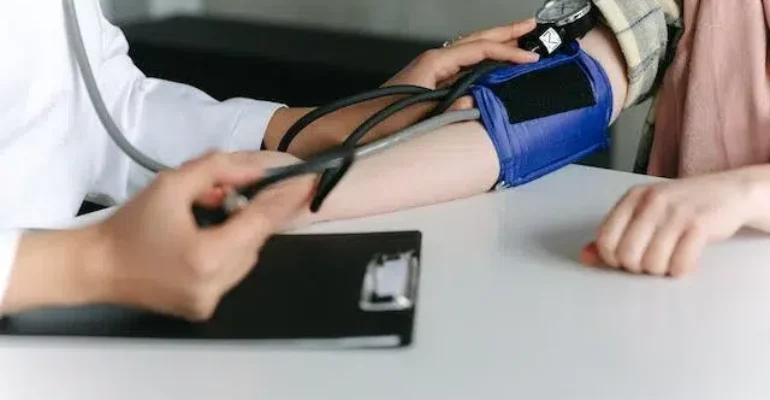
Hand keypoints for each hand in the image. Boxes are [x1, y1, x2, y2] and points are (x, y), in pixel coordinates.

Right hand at [93, 151, 314, 320]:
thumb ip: (219, 170)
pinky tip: (204, 241)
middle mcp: (215, 285)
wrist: (96, 267)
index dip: (284, 199)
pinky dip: (228, 253)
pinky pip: (232, 273)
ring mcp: (210, 301)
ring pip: (247, 258)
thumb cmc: (129, 226)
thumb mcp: (172, 185)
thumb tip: (258, 167)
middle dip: (251, 213)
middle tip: (231, 196)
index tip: (305, 180)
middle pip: (256, 240)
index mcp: (207, 256)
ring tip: (208, 219)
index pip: (261, 223)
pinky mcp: (204, 308)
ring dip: (240, 234)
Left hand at [385, 19, 539, 108]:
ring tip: (519, 39)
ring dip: (496, 44)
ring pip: (472, 50)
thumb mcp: (421, 114)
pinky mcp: (432, 81)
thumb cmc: (383, 118)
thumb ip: (451, 107)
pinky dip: (484, 60)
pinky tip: (494, 64)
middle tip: (531, 26)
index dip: (508, 52)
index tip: (531, 57)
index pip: (480, 50)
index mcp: (435, 62)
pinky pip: (465, 64)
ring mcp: (433, 69)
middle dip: (506, 32)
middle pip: (477, 40)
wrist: (358, 124)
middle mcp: (435, 60)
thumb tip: (475, 101)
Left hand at [580, 168, 769, 277]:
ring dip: (660, 270)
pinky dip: (680, 270)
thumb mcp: (644, 212)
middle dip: (637, 267)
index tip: (627, 259)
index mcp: (632, 198)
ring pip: (651, 263)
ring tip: (669, 257)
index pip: (605, 239)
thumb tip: (586, 257)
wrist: (729, 191)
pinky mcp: (700, 225)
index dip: (613, 259)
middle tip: (651, 259)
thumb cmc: (681, 207)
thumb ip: (615, 233)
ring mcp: (675, 212)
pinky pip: (679, 264)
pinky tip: (684, 259)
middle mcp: (650, 202)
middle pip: (626, 256)